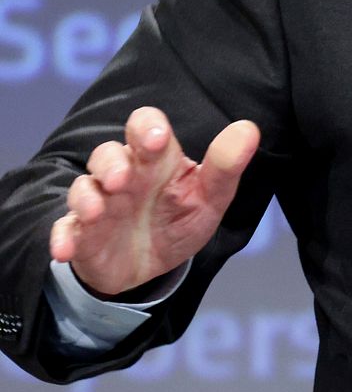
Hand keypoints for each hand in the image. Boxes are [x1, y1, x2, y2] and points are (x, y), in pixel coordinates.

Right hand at [48, 107, 258, 298]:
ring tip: (96, 211)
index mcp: (156, 160)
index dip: (146, 126)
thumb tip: (249, 128)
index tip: (155, 138)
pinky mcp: (81, 234)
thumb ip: (225, 165)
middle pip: (107, 154)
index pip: (144, 126)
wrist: (152, 265)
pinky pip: (64, 229)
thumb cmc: (179, 218)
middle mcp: (123, 175)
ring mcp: (99, 203)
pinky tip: (65, 249)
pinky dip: (62, 237)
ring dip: (86, 197)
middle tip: (122, 179)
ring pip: (82, 187)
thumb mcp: (209, 197)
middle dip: (111, 162)